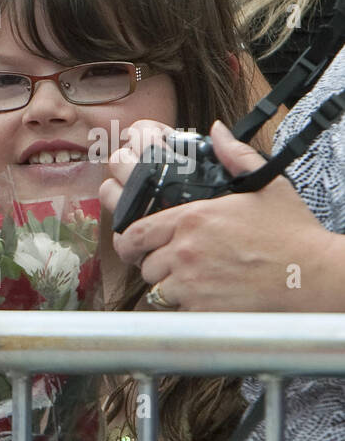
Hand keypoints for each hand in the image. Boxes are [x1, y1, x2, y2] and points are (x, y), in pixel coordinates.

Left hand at [104, 121, 343, 310]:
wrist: (311, 275)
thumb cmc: (290, 233)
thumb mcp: (266, 185)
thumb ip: (235, 156)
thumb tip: (217, 131)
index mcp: (192, 218)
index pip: (135, 232)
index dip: (129, 242)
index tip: (133, 246)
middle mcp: (184, 250)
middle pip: (145, 264)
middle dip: (153, 265)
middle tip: (170, 265)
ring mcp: (190, 281)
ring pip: (157, 289)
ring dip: (169, 286)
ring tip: (194, 281)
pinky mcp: (199, 308)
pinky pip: (175, 309)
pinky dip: (185, 306)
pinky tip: (207, 296)